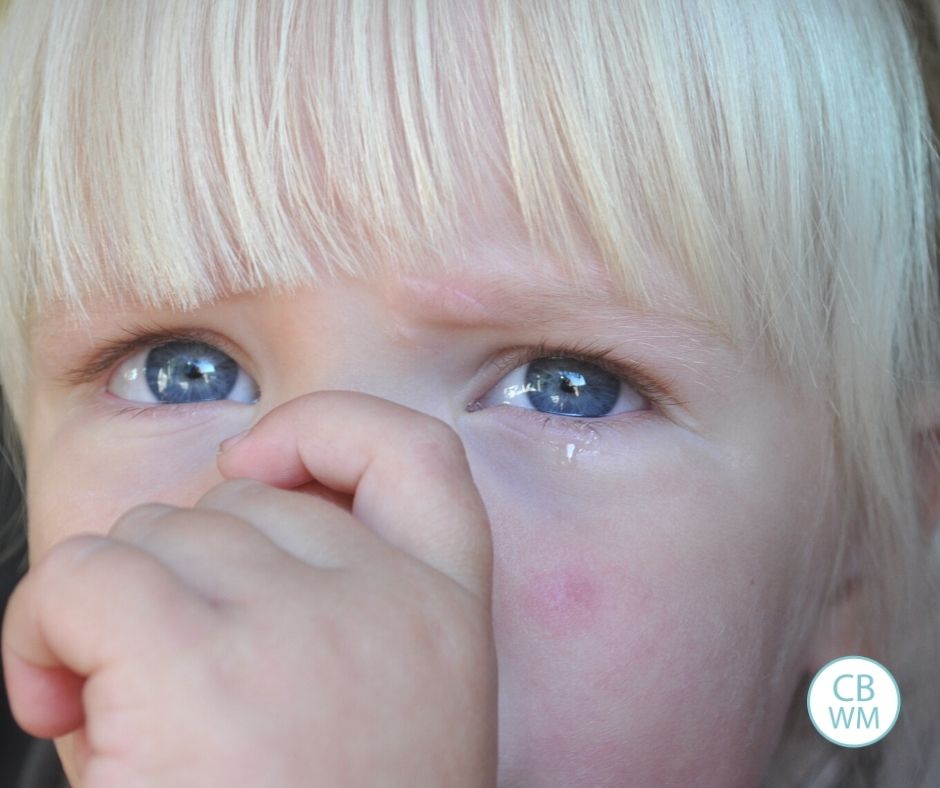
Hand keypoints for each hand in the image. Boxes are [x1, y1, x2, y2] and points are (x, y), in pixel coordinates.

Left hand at [2, 391, 496, 786]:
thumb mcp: (377, 712)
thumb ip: (331, 603)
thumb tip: (225, 522)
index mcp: (444, 617)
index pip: (417, 456)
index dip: (329, 431)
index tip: (263, 465)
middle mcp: (386, 604)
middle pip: (240, 504)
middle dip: (186, 574)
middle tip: (174, 684)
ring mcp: (299, 628)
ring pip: (155, 533)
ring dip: (117, 607)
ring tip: (128, 712)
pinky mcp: (197, 666)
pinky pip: (86, 574)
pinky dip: (45, 628)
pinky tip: (57, 698)